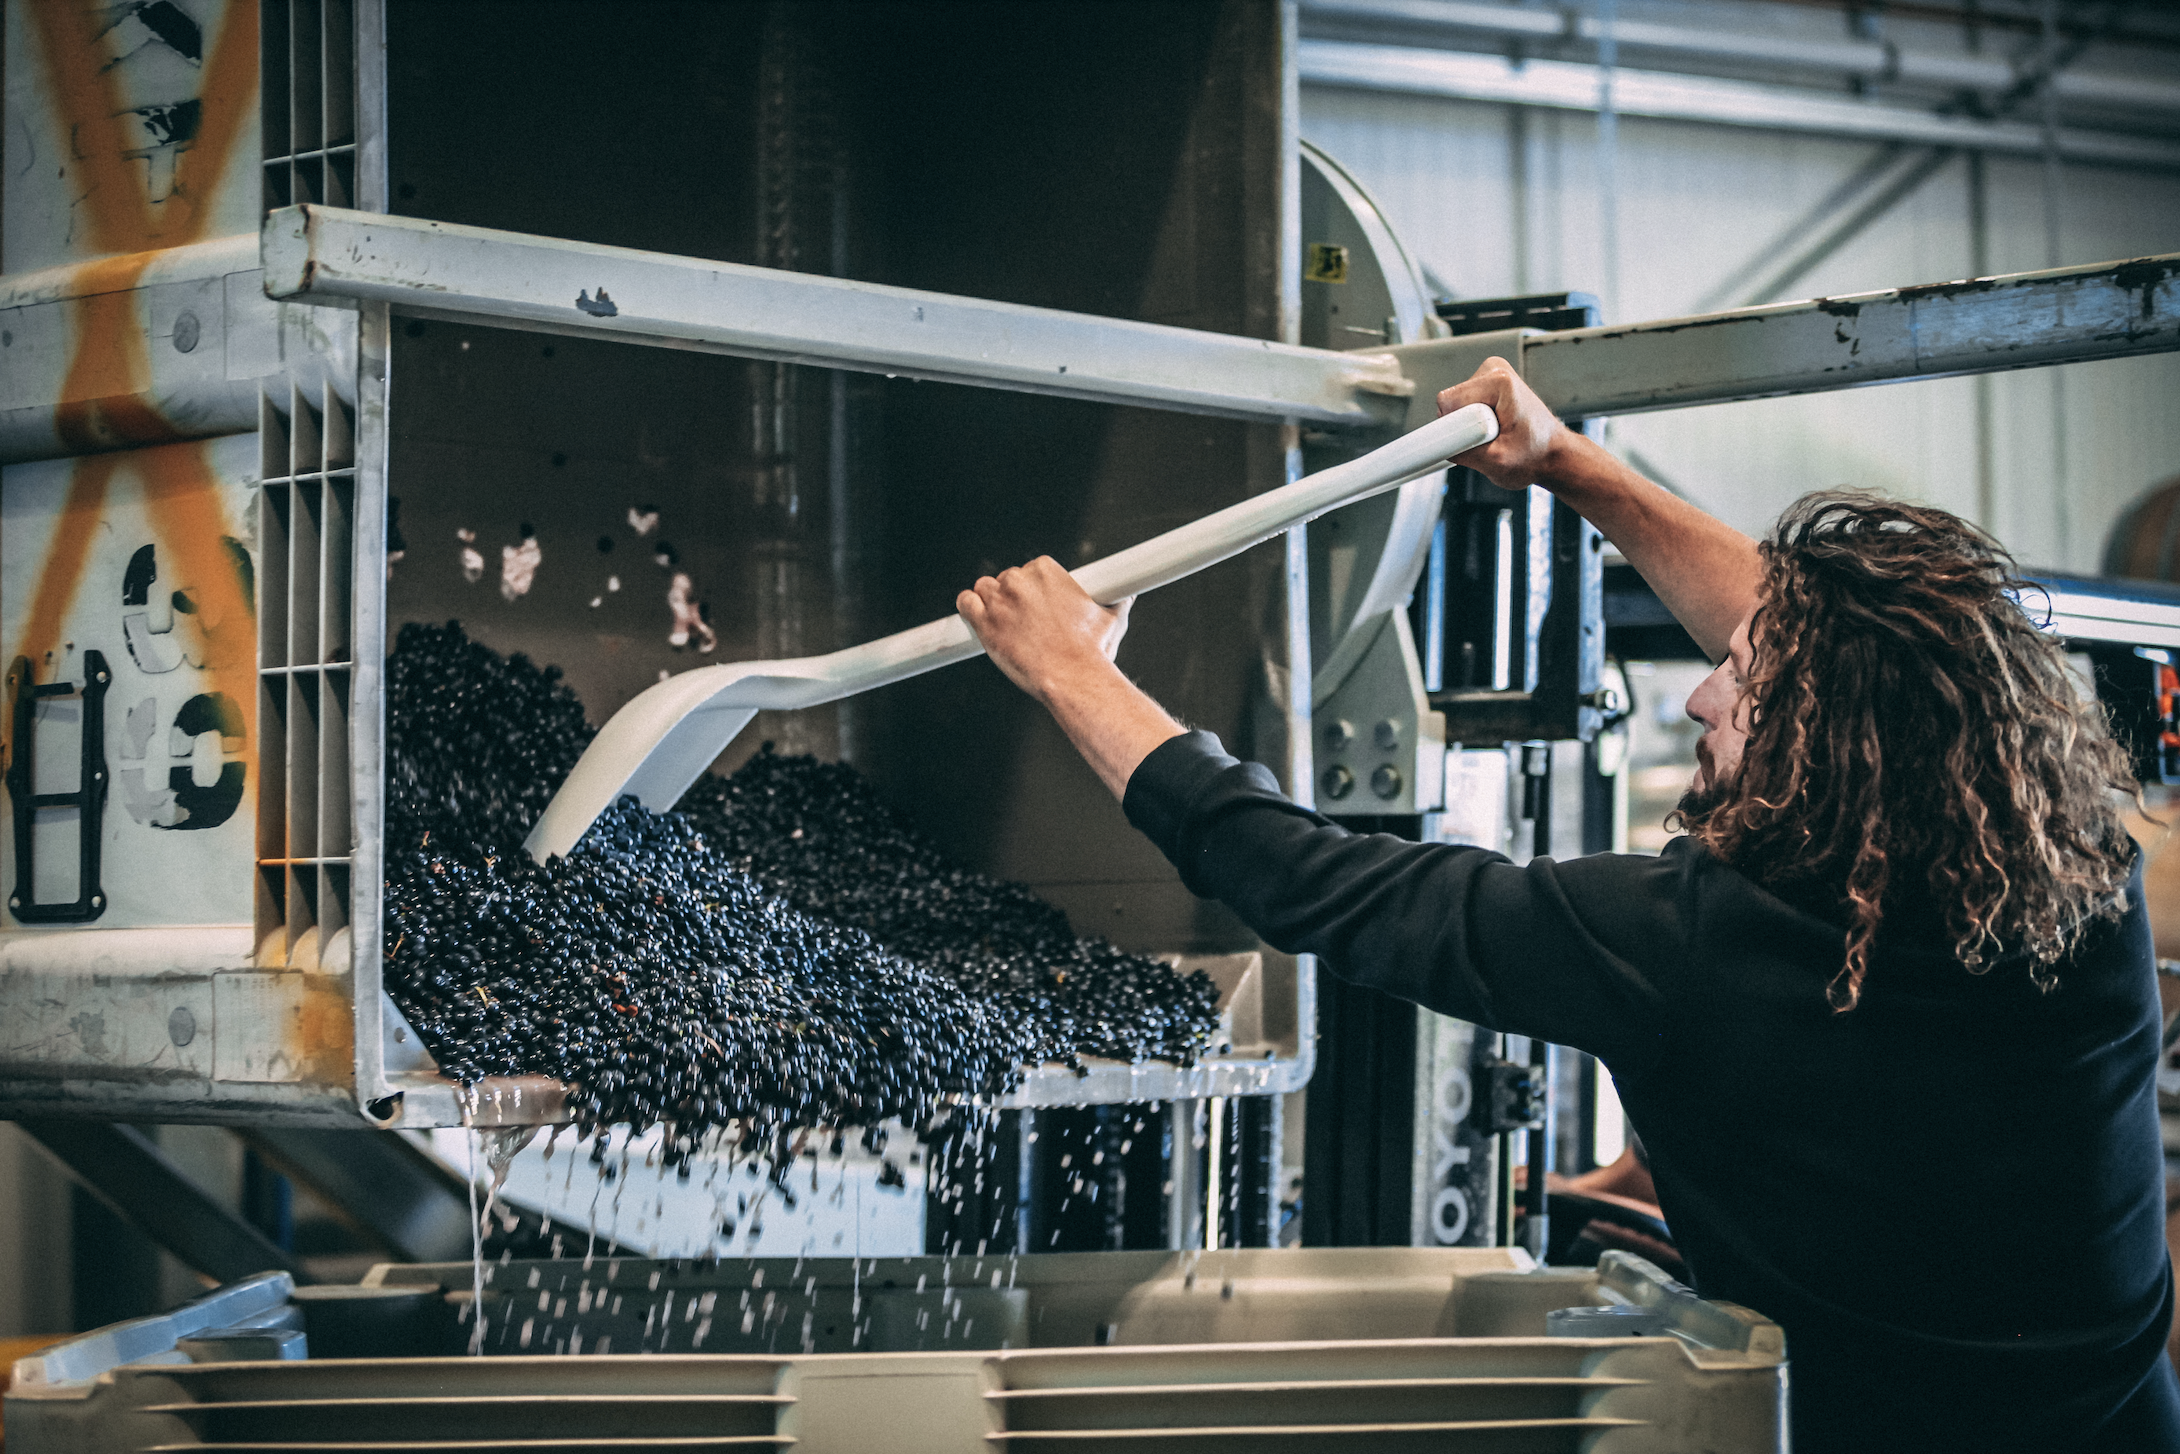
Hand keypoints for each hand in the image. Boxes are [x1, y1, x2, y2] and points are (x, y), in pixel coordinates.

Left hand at [956, 556, 1133, 703]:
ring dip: (991, 602)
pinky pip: (966, 603)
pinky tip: (977, 617)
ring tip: (1003, 621)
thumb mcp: (1112, 618)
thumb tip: (1129, 595)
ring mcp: (999, 601)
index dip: (1033, 588)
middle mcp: (1019, 580)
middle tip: (1026, 621)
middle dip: (1015, 598)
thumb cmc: (1092, 651)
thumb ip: (1118, 600)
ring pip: (984, 588)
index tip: (1039, 604)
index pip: (1031, 569)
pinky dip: (969, 608)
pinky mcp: (984, 623)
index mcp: (1046, 571)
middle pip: (1008, 579)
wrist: (1073, 677)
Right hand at [1436, 356, 1571, 491]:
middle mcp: (1495, 369)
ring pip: (1454, 406)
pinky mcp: (1486, 384)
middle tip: (1489, 441)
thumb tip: (1434, 444)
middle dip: (1462, 428)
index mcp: (1500, 381)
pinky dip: (1471, 423)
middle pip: (1450, 403)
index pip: (1449, 402)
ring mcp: (1491, 374)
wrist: (1552, 455)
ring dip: (1467, 427)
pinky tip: (1492, 430)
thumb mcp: (1496, 462)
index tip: (1472, 442)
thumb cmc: (1534, 456)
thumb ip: (1461, 451)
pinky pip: (1461, 407)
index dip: (1455, 429)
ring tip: (1494, 436)